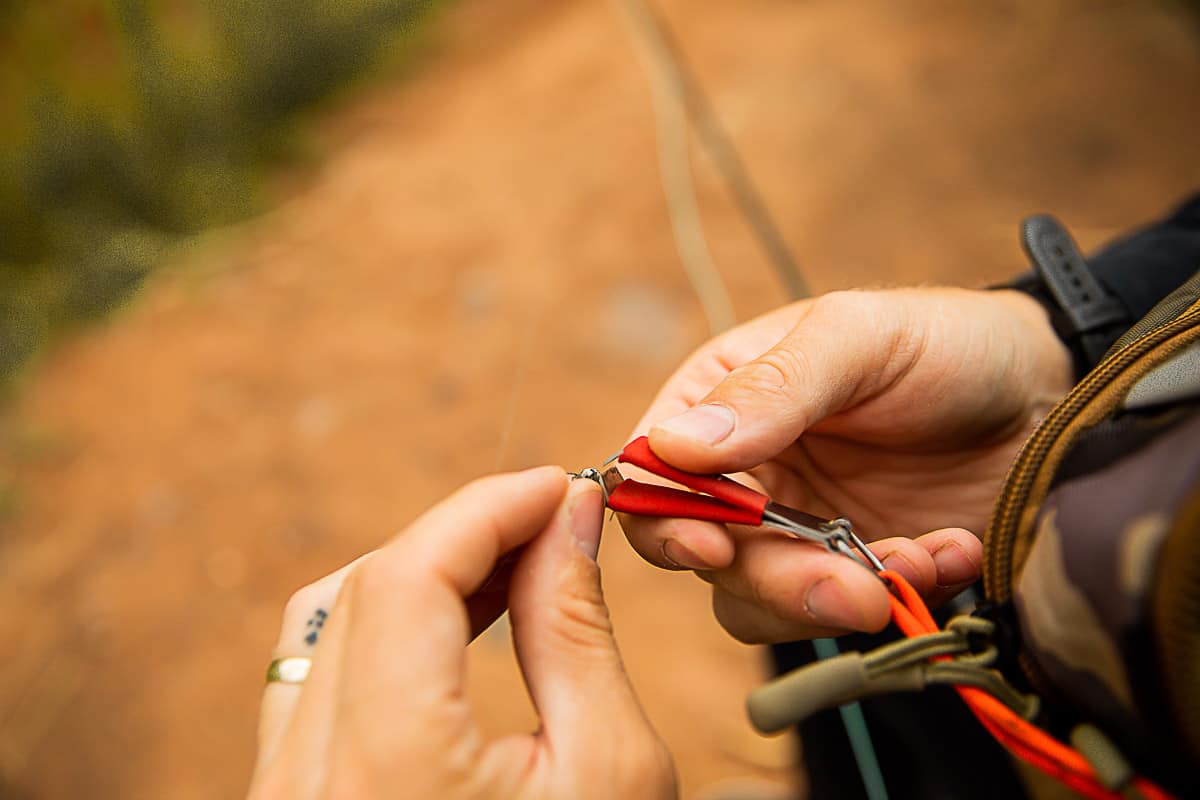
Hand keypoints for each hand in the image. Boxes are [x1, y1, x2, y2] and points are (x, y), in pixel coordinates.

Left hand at [249, 468, 676, 799]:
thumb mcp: (610, 771)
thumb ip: (575, 629)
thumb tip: (568, 519)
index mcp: (389, 772)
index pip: (411, 574)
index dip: (487, 506)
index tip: (557, 485)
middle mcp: (307, 784)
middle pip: (367, 589)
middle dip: (465, 534)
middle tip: (551, 522)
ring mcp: (285, 798)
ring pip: (329, 625)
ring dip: (423, 573)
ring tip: (513, 567)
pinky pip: (318, 678)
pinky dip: (388, 627)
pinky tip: (458, 623)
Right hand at [620, 288, 1072, 641]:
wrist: (1047, 393)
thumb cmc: (943, 341)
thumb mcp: (858, 338)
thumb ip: (772, 388)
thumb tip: (673, 447)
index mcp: (719, 403)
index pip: (649, 473)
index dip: (663, 516)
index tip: (713, 545)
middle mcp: (743, 474)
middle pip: (704, 553)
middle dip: (773, 578)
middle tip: (846, 586)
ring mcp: (795, 529)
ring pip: (761, 602)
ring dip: (832, 597)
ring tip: (919, 559)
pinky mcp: (853, 572)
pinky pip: (842, 611)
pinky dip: (895, 596)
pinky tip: (952, 550)